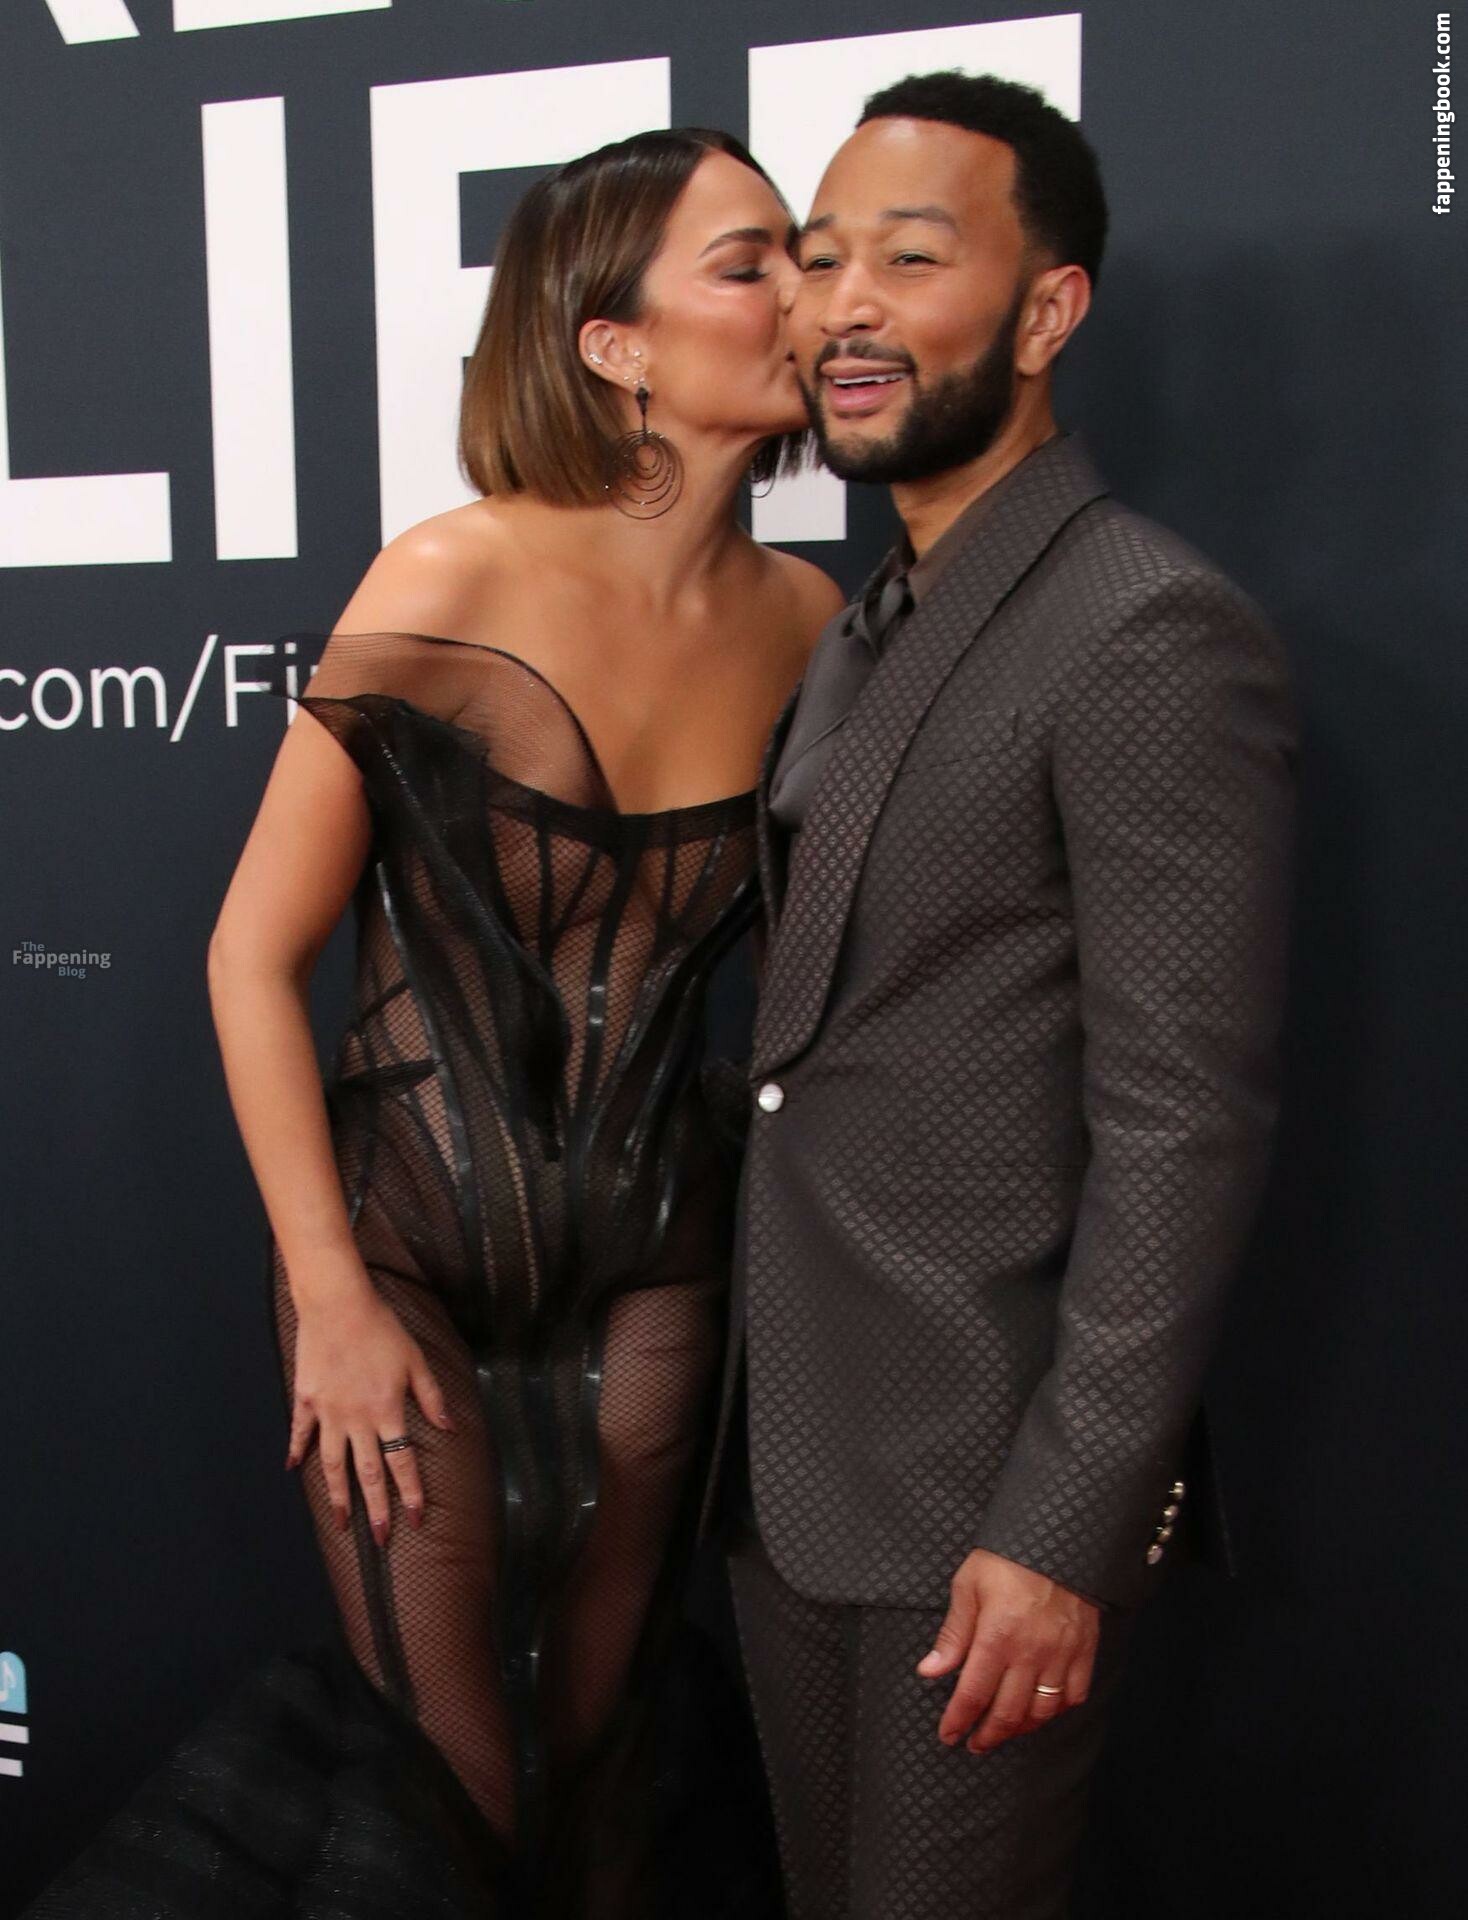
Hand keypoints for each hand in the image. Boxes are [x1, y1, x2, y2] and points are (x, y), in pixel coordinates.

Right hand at [285, 1278, 454, 1546]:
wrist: (337, 1304)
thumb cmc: (381, 1327)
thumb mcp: (415, 1360)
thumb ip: (430, 1397)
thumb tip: (449, 1428)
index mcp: (387, 1411)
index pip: (402, 1463)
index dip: (410, 1493)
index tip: (415, 1519)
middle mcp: (356, 1419)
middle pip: (367, 1475)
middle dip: (376, 1510)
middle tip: (380, 1541)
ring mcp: (327, 1412)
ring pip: (333, 1465)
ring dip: (338, 1497)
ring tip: (342, 1522)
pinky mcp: (306, 1399)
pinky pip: (300, 1432)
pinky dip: (297, 1451)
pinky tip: (295, 1471)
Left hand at [915, 1548, 1099, 1751]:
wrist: (1057, 1536)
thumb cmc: (1006, 1558)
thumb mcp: (968, 1586)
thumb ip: (952, 1633)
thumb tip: (930, 1670)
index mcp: (997, 1637)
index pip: (973, 1694)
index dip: (958, 1720)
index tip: (949, 1735)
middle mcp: (1030, 1653)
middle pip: (1008, 1712)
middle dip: (988, 1735)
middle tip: (974, 1743)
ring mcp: (1061, 1655)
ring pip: (1041, 1711)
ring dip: (1020, 1729)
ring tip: (1004, 1731)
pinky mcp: (1084, 1650)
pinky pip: (1073, 1695)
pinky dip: (1057, 1710)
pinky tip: (1042, 1710)